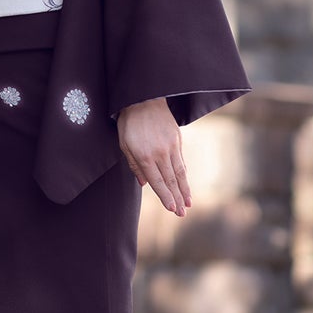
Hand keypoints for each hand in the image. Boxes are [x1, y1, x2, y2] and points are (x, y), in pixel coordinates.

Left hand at [117, 97, 191, 218]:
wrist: (144, 98)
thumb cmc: (129, 122)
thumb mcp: (124, 144)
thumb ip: (134, 165)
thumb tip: (144, 183)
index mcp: (144, 156)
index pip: (157, 182)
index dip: (165, 197)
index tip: (172, 209)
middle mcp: (160, 153)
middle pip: (171, 180)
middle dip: (176, 199)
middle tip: (182, 214)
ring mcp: (171, 146)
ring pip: (180, 173)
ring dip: (184, 190)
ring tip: (188, 203)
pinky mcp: (178, 139)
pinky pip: (181, 161)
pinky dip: (184, 174)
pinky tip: (186, 184)